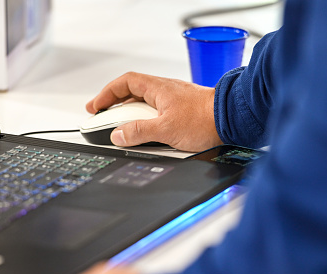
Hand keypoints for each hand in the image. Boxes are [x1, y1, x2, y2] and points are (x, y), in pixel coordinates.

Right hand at [86, 72, 221, 151]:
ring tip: (122, 131)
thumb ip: (138, 132)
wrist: (231, 120)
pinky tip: (146, 135)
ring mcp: (173, 102)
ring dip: (130, 116)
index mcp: (157, 88)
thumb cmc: (204, 119)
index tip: (95, 107)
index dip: (106, 94)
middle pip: (131, 94)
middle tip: (103, 119)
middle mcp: (164, 92)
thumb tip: (118, 135)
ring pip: (144, 106)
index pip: (124, 84)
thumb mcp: (165, 129)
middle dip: (115, 106)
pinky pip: (156, 115)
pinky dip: (145, 122)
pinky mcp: (181, 113)